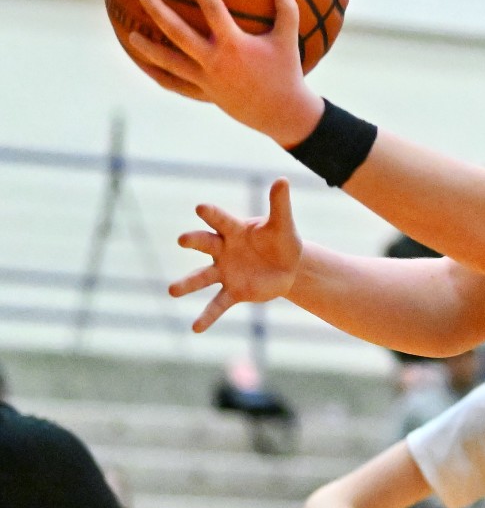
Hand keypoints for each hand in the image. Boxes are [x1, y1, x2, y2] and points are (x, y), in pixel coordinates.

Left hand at [127, 0, 323, 146]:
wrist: (281, 113)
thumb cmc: (286, 73)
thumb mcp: (288, 41)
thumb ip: (287, 11)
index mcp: (234, 45)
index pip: (213, 8)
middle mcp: (215, 61)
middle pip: (179, 34)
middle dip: (160, 14)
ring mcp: (207, 79)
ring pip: (171, 62)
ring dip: (149, 49)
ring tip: (131, 36)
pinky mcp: (205, 93)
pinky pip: (177, 85)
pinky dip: (160, 76)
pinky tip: (146, 67)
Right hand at [170, 179, 301, 331]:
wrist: (288, 267)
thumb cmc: (281, 241)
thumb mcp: (283, 224)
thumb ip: (280, 205)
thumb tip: (282, 179)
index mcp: (235, 230)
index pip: (222, 220)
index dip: (212, 214)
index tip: (201, 207)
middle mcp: (224, 250)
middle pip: (205, 244)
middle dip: (194, 241)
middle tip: (183, 239)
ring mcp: (225, 272)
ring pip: (202, 277)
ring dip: (188, 284)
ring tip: (172, 290)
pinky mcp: (233, 291)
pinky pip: (217, 304)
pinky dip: (207, 316)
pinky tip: (196, 328)